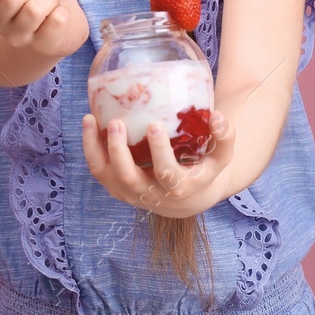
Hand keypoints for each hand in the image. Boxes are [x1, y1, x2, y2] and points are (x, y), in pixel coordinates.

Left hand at [81, 108, 235, 218]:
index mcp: (179, 187)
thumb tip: (217, 116)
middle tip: (116, 123)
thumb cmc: (205, 169)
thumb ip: (225, 137)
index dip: (159, 152)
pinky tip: (89, 123)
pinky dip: (90, 148)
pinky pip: (99, 170)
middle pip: (129, 178)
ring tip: (89, 119)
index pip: (167, 174)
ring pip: (107, 175)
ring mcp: (130, 192)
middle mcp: (151, 193)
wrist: (188, 198)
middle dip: (119, 151)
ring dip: (95, 149)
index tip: (154, 125)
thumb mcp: (222, 157)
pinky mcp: (117, 187)